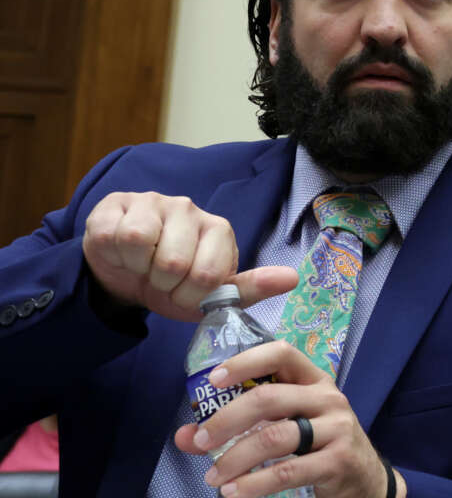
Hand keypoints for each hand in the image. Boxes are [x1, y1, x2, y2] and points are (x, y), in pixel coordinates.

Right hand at [83, 191, 296, 320]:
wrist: (123, 277)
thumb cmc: (173, 285)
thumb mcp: (212, 296)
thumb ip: (252, 288)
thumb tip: (292, 278)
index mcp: (219, 230)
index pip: (207, 274)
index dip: (188, 295)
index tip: (183, 292)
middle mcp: (189, 208)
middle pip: (173, 262)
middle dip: (162, 284)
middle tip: (160, 280)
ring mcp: (153, 201)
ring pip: (140, 242)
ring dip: (137, 268)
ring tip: (142, 265)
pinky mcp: (117, 202)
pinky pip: (113, 233)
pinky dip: (113, 254)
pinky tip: (120, 252)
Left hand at [174, 340, 401, 497]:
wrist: (365, 486)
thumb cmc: (319, 449)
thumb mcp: (287, 429)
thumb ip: (239, 428)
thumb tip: (184, 436)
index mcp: (314, 380)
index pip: (282, 354)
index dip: (245, 362)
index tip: (213, 380)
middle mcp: (328, 397)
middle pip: (269, 398)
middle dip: (226, 419)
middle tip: (200, 440)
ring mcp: (337, 428)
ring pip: (276, 437)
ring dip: (236, 458)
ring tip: (213, 477)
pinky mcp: (338, 461)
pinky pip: (289, 471)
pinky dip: (255, 483)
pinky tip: (234, 492)